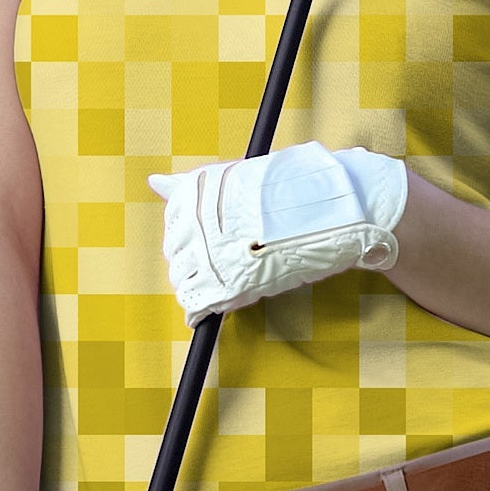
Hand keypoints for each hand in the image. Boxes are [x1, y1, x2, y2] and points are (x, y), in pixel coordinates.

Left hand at [148, 142, 407, 323]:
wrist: (336, 208)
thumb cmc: (292, 191)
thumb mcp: (238, 179)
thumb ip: (194, 187)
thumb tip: (154, 182)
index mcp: (200, 190)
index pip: (173, 222)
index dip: (190, 237)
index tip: (209, 241)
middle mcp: (200, 219)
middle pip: (175, 252)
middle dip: (191, 262)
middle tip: (221, 264)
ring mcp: (214, 251)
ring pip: (184, 278)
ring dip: (197, 285)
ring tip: (222, 282)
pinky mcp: (231, 282)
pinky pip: (199, 302)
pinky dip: (199, 309)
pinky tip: (206, 311)